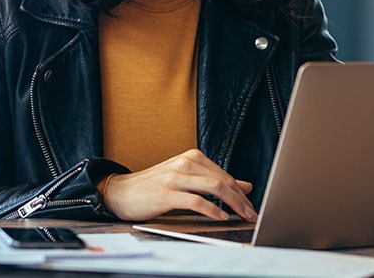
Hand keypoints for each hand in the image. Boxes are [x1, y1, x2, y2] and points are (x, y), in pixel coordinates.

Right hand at [102, 149, 257, 222]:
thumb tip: (245, 186)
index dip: (241, 192)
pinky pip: (196, 201)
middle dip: (241, 199)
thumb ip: (214, 181)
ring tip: (241, 216)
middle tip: (252, 214)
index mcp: (192, 157)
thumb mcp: (187, 179)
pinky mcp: (166, 193)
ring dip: (233, 204)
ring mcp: (176, 176)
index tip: (251, 206)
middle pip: (223, 180)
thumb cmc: (154, 186)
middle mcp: (186, 162)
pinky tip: (221, 216)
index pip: (225, 175)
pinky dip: (212, 210)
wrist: (121, 191)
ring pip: (214, 187)